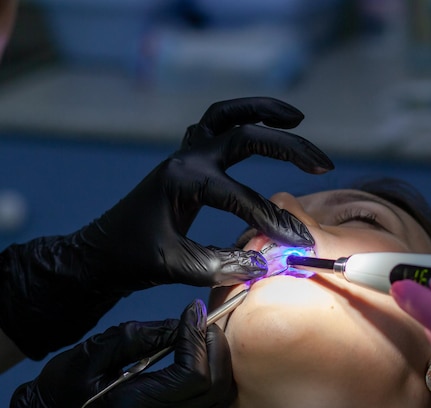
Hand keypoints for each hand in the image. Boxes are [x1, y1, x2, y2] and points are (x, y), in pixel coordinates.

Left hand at [0, 97, 332, 358]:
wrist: (101, 253)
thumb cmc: (134, 260)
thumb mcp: (179, 267)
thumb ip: (225, 266)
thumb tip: (268, 263)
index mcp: (183, 181)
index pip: (242, 198)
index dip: (274, 221)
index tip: (301, 243)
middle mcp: (186, 159)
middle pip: (245, 136)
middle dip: (287, 148)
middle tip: (323, 164)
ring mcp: (184, 154)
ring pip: (227, 116)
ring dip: (262, 111)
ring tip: (297, 118)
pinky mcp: (184, 160)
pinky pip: (215, 126)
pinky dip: (241, 118)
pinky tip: (262, 126)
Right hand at [0, 300, 231, 407]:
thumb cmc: (64, 394)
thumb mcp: (91, 355)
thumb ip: (138, 338)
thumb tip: (181, 324)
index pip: (194, 375)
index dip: (198, 339)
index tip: (193, 311)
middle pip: (217, 387)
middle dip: (215, 347)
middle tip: (202, 321)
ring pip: (221, 398)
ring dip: (219, 362)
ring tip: (202, 336)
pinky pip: (213, 407)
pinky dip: (215, 379)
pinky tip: (200, 359)